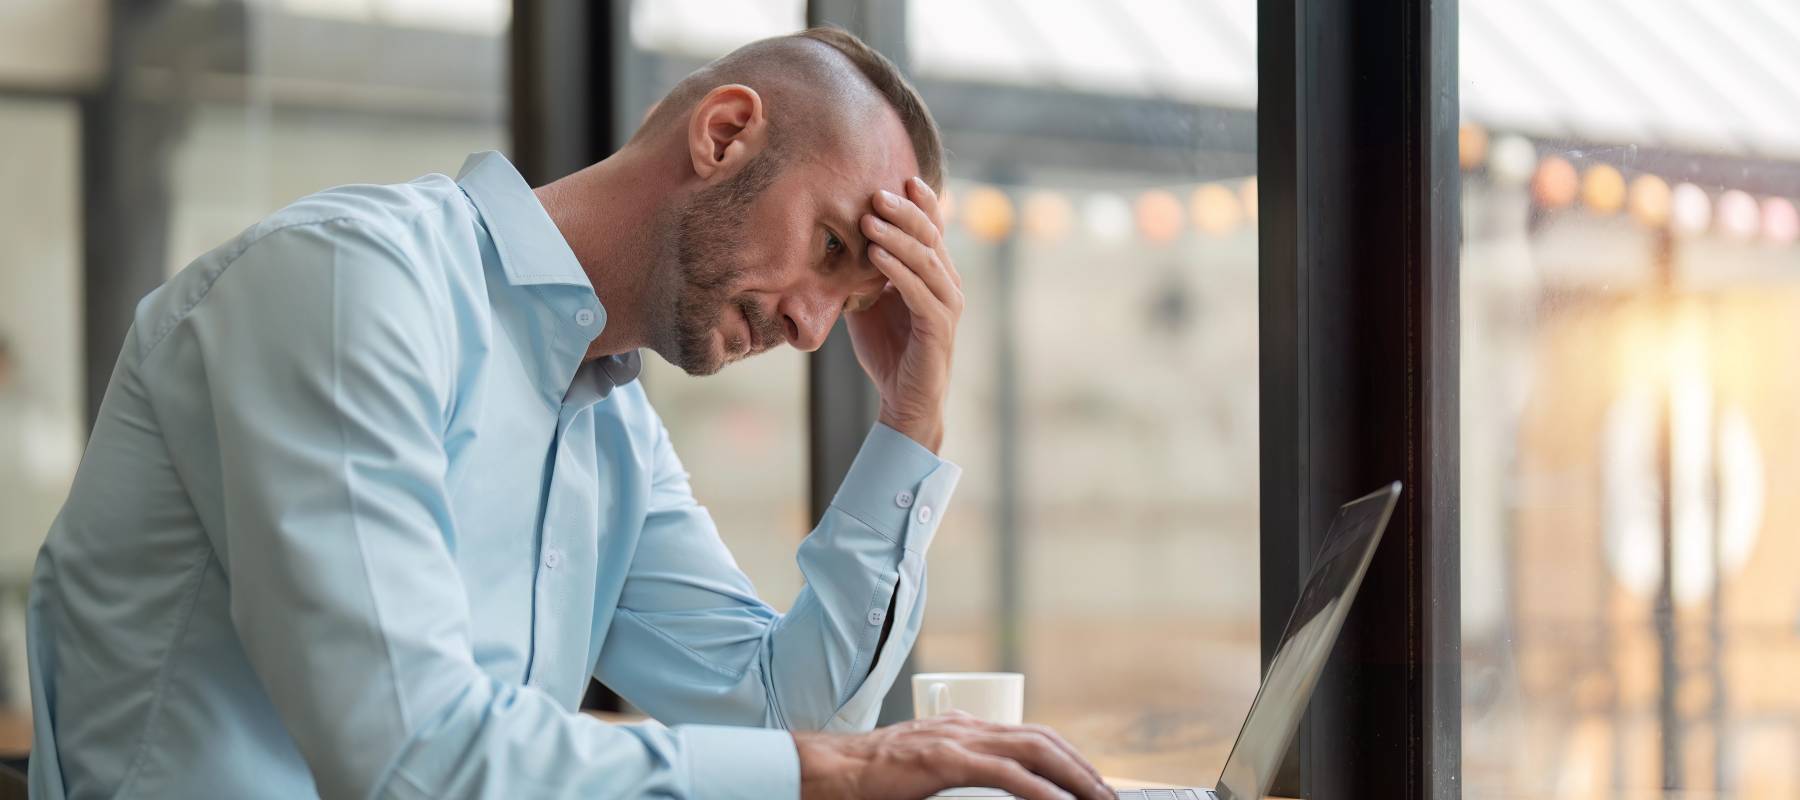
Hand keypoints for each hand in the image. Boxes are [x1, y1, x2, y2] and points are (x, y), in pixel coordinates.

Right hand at [793, 712, 1113, 799]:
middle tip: (1109, 795)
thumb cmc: (872, 778)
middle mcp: (966, 728)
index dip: (1067, 757)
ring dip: (1072, 775)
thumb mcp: (926, 773)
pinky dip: (1038, 789)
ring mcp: (956, 740)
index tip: (1090, 782)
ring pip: (1033, 749)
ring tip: (1097, 798)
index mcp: (963, 730)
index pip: (1029, 736)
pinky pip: (1004, 774)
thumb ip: (959, 775)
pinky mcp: (944, 760)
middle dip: (1081, 767)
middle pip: (1042, 738)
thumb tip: (993, 789)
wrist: (830, 770)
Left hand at [848, 176, 963, 453]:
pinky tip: (875, 255)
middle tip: (876, 192)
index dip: (922, 202)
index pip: (933, 229)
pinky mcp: (938, 327)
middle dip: (904, 212)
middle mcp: (948, 284)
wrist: (904, 399)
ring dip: (897, 236)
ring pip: (925, 260)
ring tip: (869, 219)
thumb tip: (834, 241)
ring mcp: (947, 305)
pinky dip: (896, 271)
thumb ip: (863, 272)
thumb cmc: (887, 349)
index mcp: (936, 274)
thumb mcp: (869, 301)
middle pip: (930, 237)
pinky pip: (918, 291)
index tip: (900, 177)